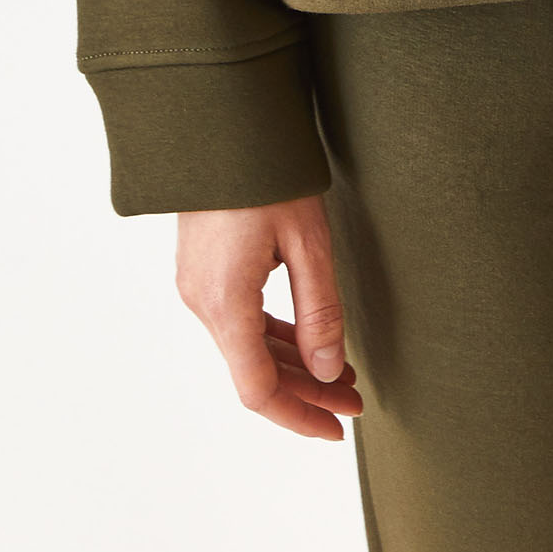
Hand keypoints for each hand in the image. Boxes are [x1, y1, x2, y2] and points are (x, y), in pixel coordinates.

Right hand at [175, 195, 361, 439]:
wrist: (221, 122)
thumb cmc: (267, 174)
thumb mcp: (307, 241)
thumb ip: (319, 311)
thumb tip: (328, 372)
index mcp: (224, 302)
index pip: (258, 390)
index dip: (299, 416)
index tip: (336, 428)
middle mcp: (201, 302)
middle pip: (254, 372)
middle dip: (307, 391)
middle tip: (355, 398)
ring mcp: (197, 286)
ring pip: (246, 348)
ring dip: (292, 364)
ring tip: (342, 371)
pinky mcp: (202, 270)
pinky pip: (238, 321)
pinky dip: (273, 337)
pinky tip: (308, 339)